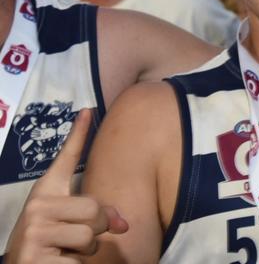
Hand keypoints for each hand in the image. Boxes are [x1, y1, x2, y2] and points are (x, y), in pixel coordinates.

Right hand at [5, 109, 127, 263]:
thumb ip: (97, 214)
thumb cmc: (50, 243)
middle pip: (95, 209)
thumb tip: (124, 225)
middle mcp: (37, 206)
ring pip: (90, 236)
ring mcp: (33, 231)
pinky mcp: (34, 257)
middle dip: (97, 228)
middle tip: (77, 239)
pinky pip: (79, 260)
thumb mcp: (70, 223)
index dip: (78, 133)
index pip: (65, 158)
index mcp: (46, 192)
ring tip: (67, 251)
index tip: (88, 109)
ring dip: (88, 250)